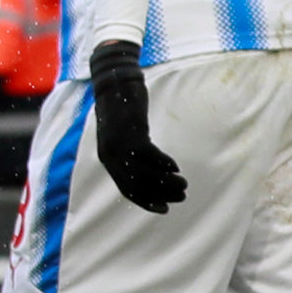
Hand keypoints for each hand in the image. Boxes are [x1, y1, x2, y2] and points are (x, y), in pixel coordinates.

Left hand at [84, 39, 186, 212]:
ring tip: (183, 184)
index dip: (147, 202)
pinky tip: (175, 167)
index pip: (127, 190)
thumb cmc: (121, 109)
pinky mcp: (131, 132)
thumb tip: (148, 171)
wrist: (114, 83)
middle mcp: (111, 156)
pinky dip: (164, 164)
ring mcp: (120, 145)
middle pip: (138, 185)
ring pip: (146, 173)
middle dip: (162, 194)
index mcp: (108, 159)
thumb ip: (129, 153)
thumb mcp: (121, 135)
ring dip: (167, 182)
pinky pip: (150, 156)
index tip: (165, 209)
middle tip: (181, 196)